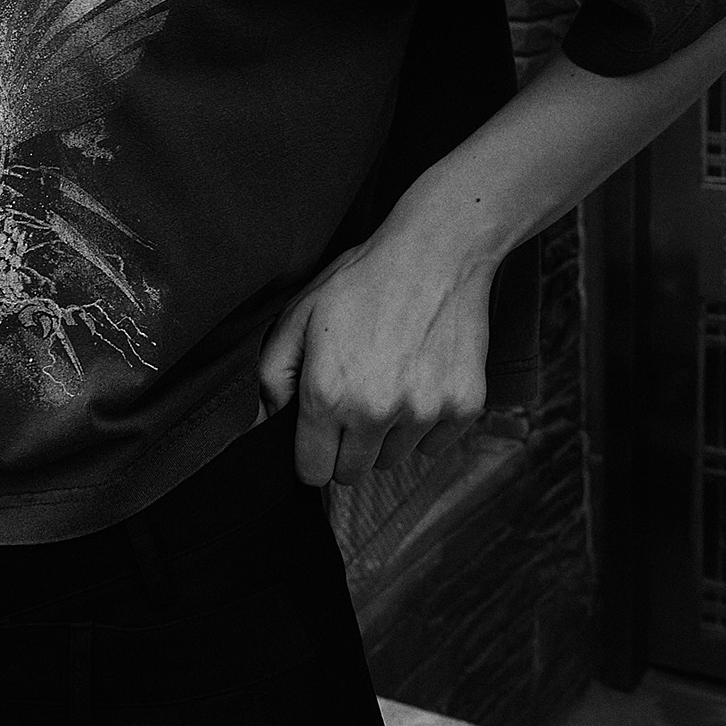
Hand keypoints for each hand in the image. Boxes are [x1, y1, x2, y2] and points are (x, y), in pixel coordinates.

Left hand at [256, 205, 491, 487]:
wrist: (436, 252)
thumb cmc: (363, 280)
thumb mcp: (300, 316)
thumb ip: (273, 377)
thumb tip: (262, 426)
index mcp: (327, 394)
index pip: (312, 472)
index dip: (312, 452)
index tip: (319, 433)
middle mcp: (375, 412)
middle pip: (352, 473)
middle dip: (347, 445)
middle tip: (354, 397)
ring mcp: (423, 412)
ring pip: (394, 459)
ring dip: (387, 435)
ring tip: (389, 380)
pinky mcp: (463, 407)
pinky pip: (434, 445)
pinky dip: (425, 424)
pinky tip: (420, 379)